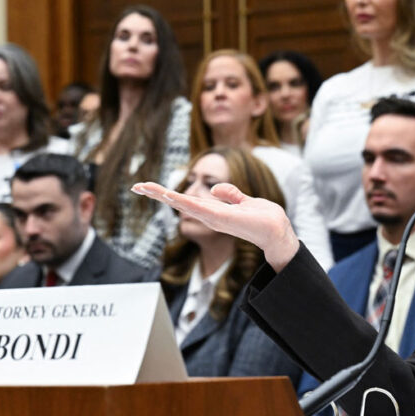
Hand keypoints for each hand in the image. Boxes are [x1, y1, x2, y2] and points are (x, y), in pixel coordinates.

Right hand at [132, 181, 299, 270]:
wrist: (277, 229)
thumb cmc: (262, 217)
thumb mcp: (244, 200)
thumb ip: (230, 194)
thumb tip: (215, 188)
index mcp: (212, 210)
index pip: (185, 200)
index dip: (167, 193)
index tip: (147, 186)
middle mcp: (209, 216)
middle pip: (178, 203)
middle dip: (157, 194)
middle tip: (136, 186)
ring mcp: (213, 218)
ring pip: (184, 204)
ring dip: (164, 195)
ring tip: (145, 187)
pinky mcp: (222, 219)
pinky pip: (199, 208)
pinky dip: (183, 202)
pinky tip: (170, 195)